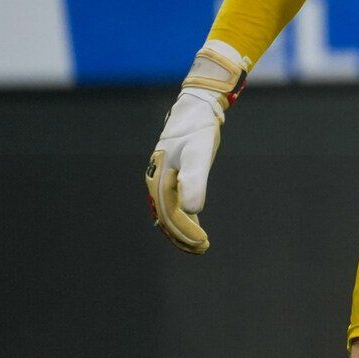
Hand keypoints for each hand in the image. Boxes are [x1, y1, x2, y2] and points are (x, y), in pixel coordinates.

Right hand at [145, 42, 249, 252]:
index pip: (169, 215)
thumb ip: (194, 180)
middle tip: (202, 249)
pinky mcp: (171, 175)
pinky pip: (172, 201)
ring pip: (167, 212)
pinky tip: (193, 224)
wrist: (196, 108)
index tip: (202, 243)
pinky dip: (182, 216)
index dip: (184, 232)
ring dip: (181, 230)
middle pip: (165, 217)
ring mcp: (162, 178)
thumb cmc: (198, 130)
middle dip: (181, 236)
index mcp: (158, 180)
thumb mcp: (200, 154)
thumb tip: (192, 210)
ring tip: (198, 244)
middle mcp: (156, 182)